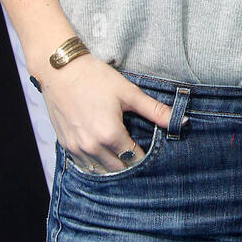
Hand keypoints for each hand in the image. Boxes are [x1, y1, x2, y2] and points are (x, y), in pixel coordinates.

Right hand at [38, 54, 172, 172]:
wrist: (59, 70)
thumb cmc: (95, 78)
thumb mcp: (128, 92)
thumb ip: (154, 110)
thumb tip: (182, 121)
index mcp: (110, 135)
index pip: (134, 159)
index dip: (144, 156)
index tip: (150, 150)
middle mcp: (92, 147)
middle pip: (117, 169)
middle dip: (129, 164)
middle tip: (138, 152)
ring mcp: (76, 148)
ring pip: (99, 170)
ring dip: (112, 166)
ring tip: (121, 153)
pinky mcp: (65, 145)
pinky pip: (84, 164)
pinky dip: (95, 162)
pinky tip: (103, 152)